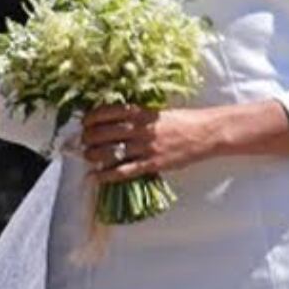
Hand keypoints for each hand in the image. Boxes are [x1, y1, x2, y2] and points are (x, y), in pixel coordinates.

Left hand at [78, 105, 218, 183]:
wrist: (205, 133)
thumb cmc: (183, 120)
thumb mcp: (158, 111)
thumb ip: (138, 116)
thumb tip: (117, 120)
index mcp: (142, 112)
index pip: (109, 112)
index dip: (93, 117)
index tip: (85, 121)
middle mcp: (141, 128)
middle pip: (105, 132)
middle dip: (88, 137)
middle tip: (83, 140)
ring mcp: (146, 147)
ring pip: (111, 152)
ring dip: (94, 155)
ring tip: (87, 157)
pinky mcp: (152, 163)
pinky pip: (125, 171)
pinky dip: (107, 174)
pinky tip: (96, 177)